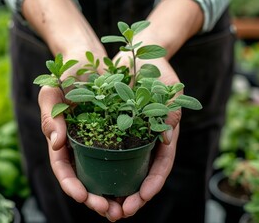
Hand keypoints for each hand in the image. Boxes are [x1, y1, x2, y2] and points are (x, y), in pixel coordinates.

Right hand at [38, 51, 127, 220]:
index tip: (82, 197)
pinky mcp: (121, 134)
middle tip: (113, 212)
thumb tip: (56, 144)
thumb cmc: (67, 75)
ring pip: (109, 175)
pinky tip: (143, 186)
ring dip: (119, 194)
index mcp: (63, 141)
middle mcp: (82, 146)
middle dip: (98, 199)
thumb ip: (50, 117)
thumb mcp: (53, 93)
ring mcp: (102, 142)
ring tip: (130, 208)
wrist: (90, 60)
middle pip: (88, 180)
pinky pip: (127, 158)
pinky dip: (134, 174)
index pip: (64, 169)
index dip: (72, 186)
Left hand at [111, 53, 181, 217]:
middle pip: (139, 175)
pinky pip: (103, 153)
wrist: (134, 52)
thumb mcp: (169, 86)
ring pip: (120, 170)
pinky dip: (97, 170)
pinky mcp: (109, 128)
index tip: (140, 199)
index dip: (152, 185)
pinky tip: (87, 182)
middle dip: (130, 197)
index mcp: (162, 135)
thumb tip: (166, 143)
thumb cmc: (156, 68)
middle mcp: (145, 140)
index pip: (160, 166)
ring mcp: (127, 136)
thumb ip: (171, 111)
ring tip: (100, 205)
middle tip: (116, 213)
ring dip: (111, 190)